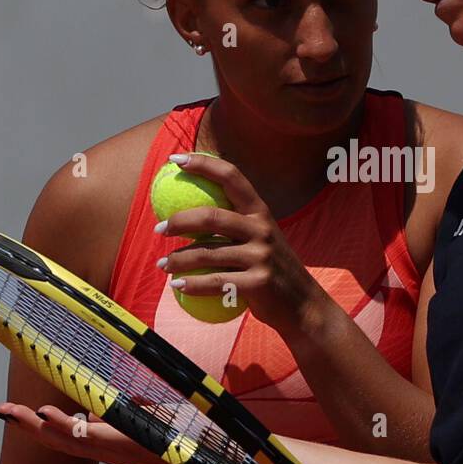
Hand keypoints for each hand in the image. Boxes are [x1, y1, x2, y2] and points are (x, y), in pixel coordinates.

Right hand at [0, 402, 162, 463]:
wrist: (196, 444)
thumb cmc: (174, 429)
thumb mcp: (140, 417)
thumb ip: (117, 414)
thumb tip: (97, 409)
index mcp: (105, 445)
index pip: (65, 436)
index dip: (41, 426)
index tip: (22, 413)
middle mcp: (101, 451)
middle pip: (55, 440)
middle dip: (26, 426)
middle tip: (1, 411)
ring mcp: (107, 449)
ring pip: (61, 439)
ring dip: (34, 425)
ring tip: (11, 412)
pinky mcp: (116, 444)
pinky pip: (82, 435)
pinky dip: (60, 424)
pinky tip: (43, 413)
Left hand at [156, 153, 330, 337]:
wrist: (303, 305)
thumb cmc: (272, 270)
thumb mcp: (261, 239)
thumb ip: (235, 225)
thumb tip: (189, 212)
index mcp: (261, 212)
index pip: (231, 177)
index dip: (203, 164)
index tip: (176, 159)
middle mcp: (262, 229)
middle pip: (211, 217)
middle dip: (179, 220)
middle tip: (159, 229)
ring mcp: (261, 256)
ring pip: (207, 254)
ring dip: (177, 260)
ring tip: (162, 265)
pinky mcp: (257, 283)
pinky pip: (215, 282)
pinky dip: (191, 285)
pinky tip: (177, 286)